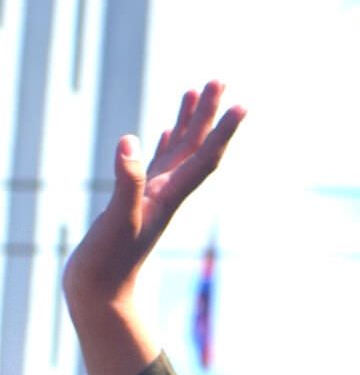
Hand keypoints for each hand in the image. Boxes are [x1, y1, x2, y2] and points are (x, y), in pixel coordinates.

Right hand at [62, 82, 243, 314]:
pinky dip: (163, 146)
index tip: (242, 105)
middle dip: (210, 114)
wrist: (102, 295)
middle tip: (221, 79)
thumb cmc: (110, 262)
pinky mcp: (137, 201)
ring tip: (197, 91)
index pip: (204, 157)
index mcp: (170, 195)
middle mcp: (168, 192)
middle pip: (196, 147)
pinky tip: (165, 133)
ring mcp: (153, 196)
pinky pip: (156, 166)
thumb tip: (131, 141)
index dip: (223, 131)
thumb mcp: (120, 219)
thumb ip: (128, 182)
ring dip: (189, 122)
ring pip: (177, 151)